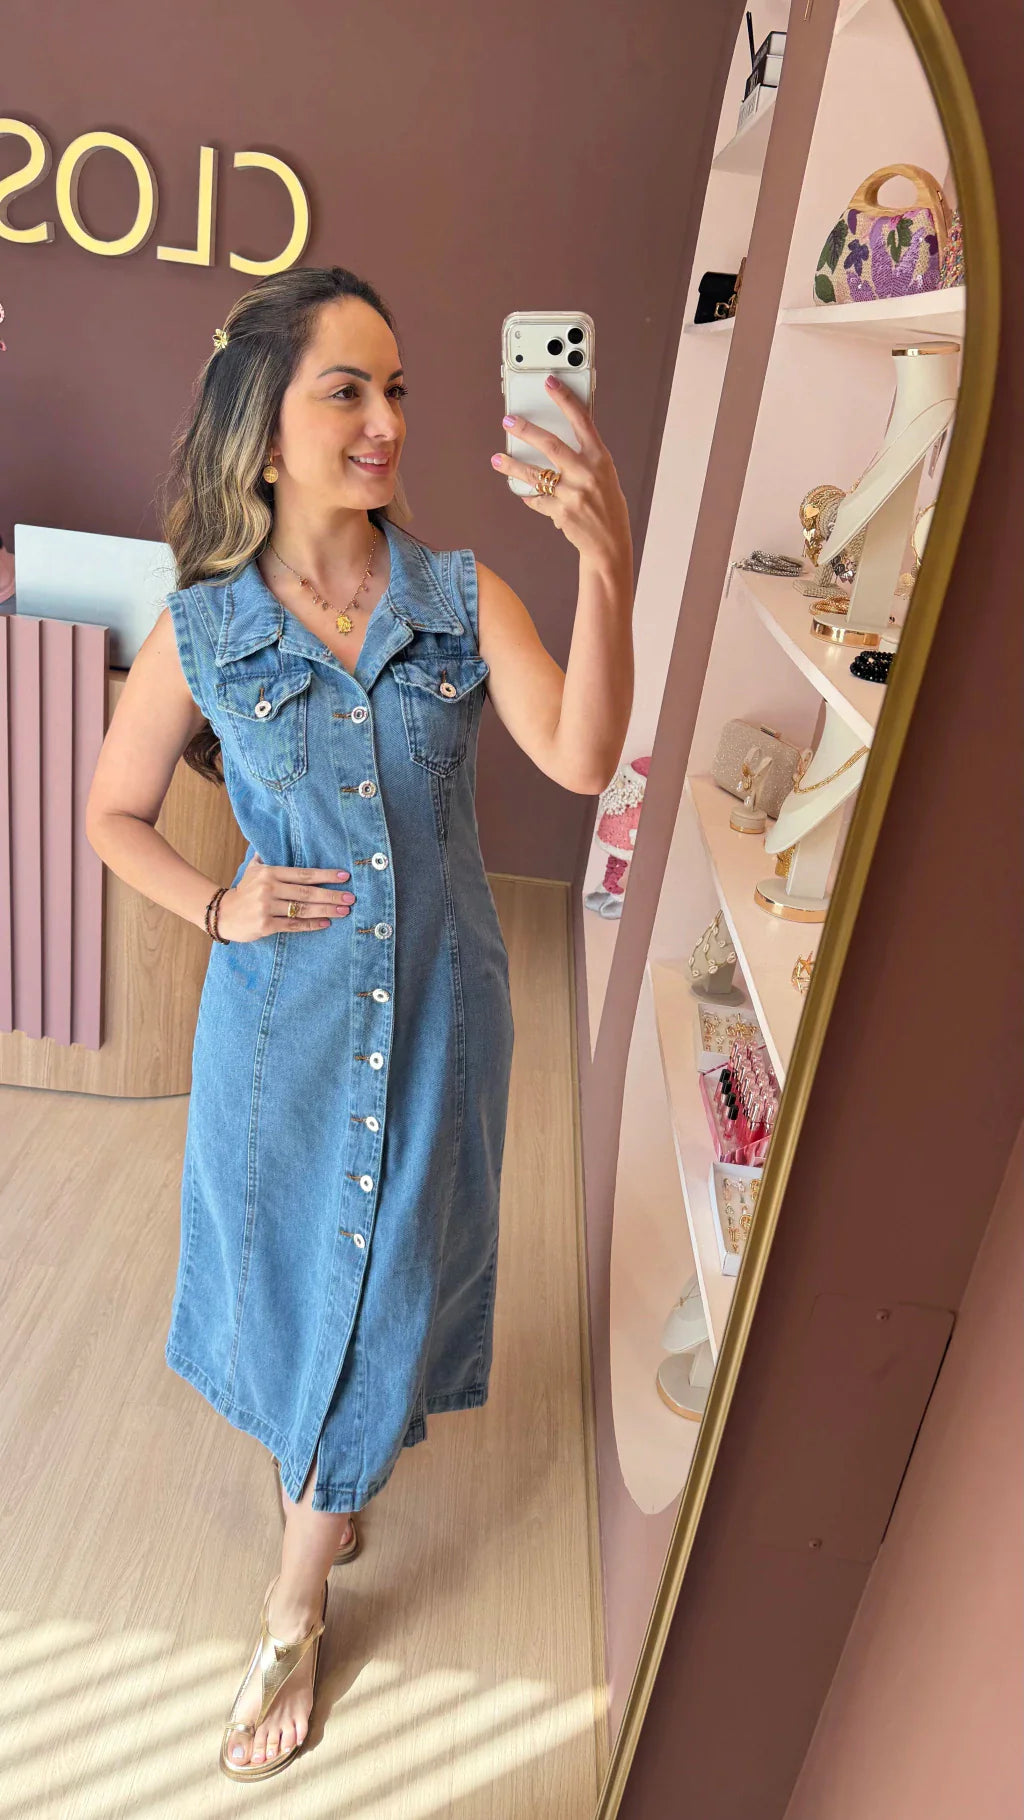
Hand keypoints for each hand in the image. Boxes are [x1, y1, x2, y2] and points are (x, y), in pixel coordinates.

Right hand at [216, 854, 355, 940]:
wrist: (222, 914)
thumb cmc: (243, 890)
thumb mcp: (252, 869)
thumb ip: (266, 856)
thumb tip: (275, 837)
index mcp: (269, 873)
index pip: (303, 873)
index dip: (325, 875)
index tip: (344, 876)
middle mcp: (268, 889)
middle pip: (306, 892)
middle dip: (331, 895)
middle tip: (350, 898)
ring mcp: (266, 907)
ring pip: (302, 909)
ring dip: (326, 910)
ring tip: (344, 911)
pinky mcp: (265, 925)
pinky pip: (293, 925)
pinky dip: (311, 925)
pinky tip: (326, 923)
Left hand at [491, 375, 631, 572]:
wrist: (609, 545)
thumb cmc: (607, 508)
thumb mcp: (605, 477)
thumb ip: (585, 459)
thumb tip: (557, 442)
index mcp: (600, 459)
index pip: (582, 421)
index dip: (565, 399)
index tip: (550, 383)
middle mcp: (587, 474)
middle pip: (551, 445)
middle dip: (526, 430)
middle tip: (508, 420)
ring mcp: (573, 494)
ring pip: (535, 475)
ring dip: (513, 466)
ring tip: (497, 459)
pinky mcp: (561, 512)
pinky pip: (537, 500)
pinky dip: (530, 496)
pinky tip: (524, 493)